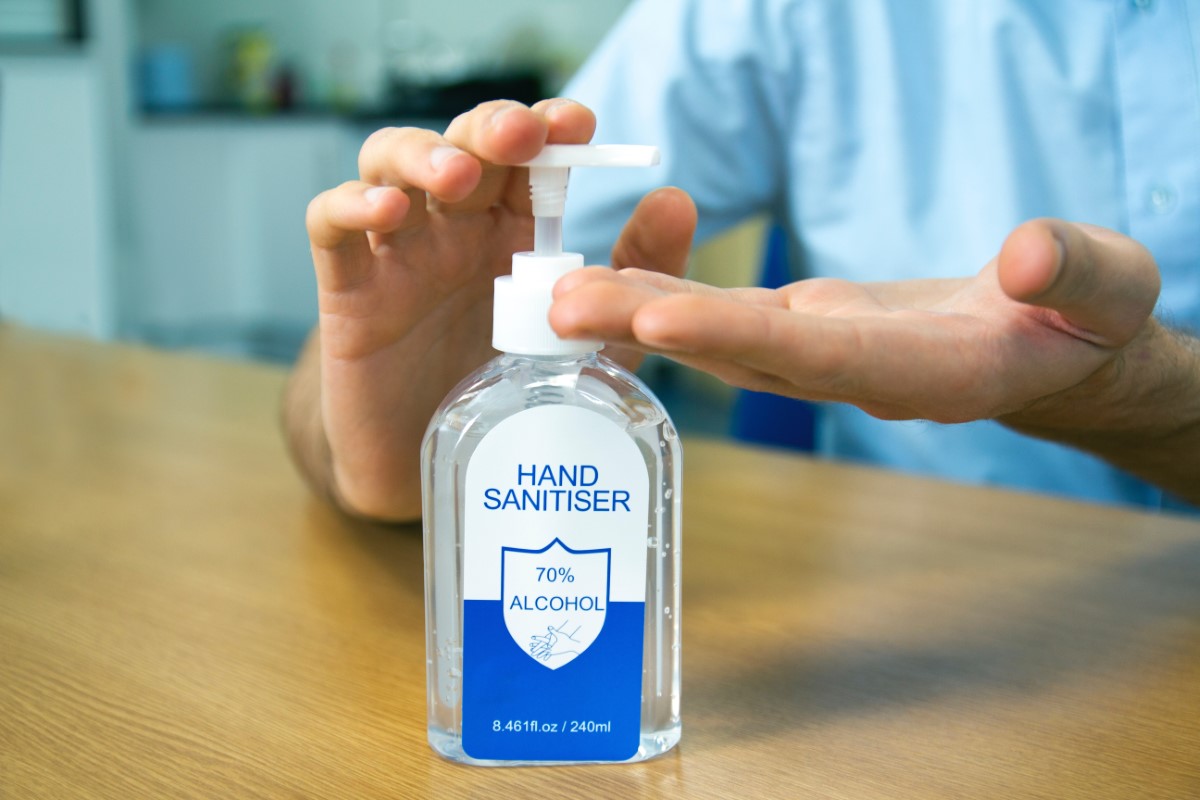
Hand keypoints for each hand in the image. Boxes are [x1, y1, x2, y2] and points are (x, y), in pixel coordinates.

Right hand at [298, 99, 695, 519]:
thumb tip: (678, 198)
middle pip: (461, 146)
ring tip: (455, 175)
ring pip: (388, 166)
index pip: (524, 158)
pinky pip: (330, 228)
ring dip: (421, 155)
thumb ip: (630, 278)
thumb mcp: (588, 340)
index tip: (576, 123)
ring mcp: (397, 253)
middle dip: (491, 129)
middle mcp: (452, 229)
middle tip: (521, 136)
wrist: (429, 464)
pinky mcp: (348, 291)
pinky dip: (349, 206)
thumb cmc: (504, 394)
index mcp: (509, 231)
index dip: (546, 128)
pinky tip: (384, 211)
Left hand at [550, 219, 1161, 429]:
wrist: (1050, 348)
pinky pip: (726, 319)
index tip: (657, 319)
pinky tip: (608, 281)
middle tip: (561, 302)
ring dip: (638, 315)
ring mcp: (820, 356)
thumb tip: (1031, 258)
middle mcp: (851, 373)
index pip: (818, 355)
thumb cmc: (1085, 318)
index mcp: (923, 369)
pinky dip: (667, 299)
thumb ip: (1078, 277)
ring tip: (557, 289)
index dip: (738, 337)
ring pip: (719, 338)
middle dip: (651, 328)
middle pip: (740, 353)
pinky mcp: (805, 334)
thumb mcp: (1108, 292)